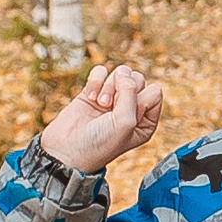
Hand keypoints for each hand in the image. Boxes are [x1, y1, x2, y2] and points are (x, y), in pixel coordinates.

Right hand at [39, 61, 164, 173]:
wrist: (67, 149)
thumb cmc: (99, 144)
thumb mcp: (125, 122)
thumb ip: (130, 93)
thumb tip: (123, 72)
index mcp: (146, 121)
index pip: (154, 92)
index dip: (140, 99)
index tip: (126, 116)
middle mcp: (131, 109)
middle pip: (138, 79)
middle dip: (123, 90)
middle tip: (110, 108)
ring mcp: (112, 99)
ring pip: (120, 73)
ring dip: (108, 86)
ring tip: (100, 103)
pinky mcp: (94, 91)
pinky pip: (102, 72)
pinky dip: (95, 81)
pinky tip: (89, 97)